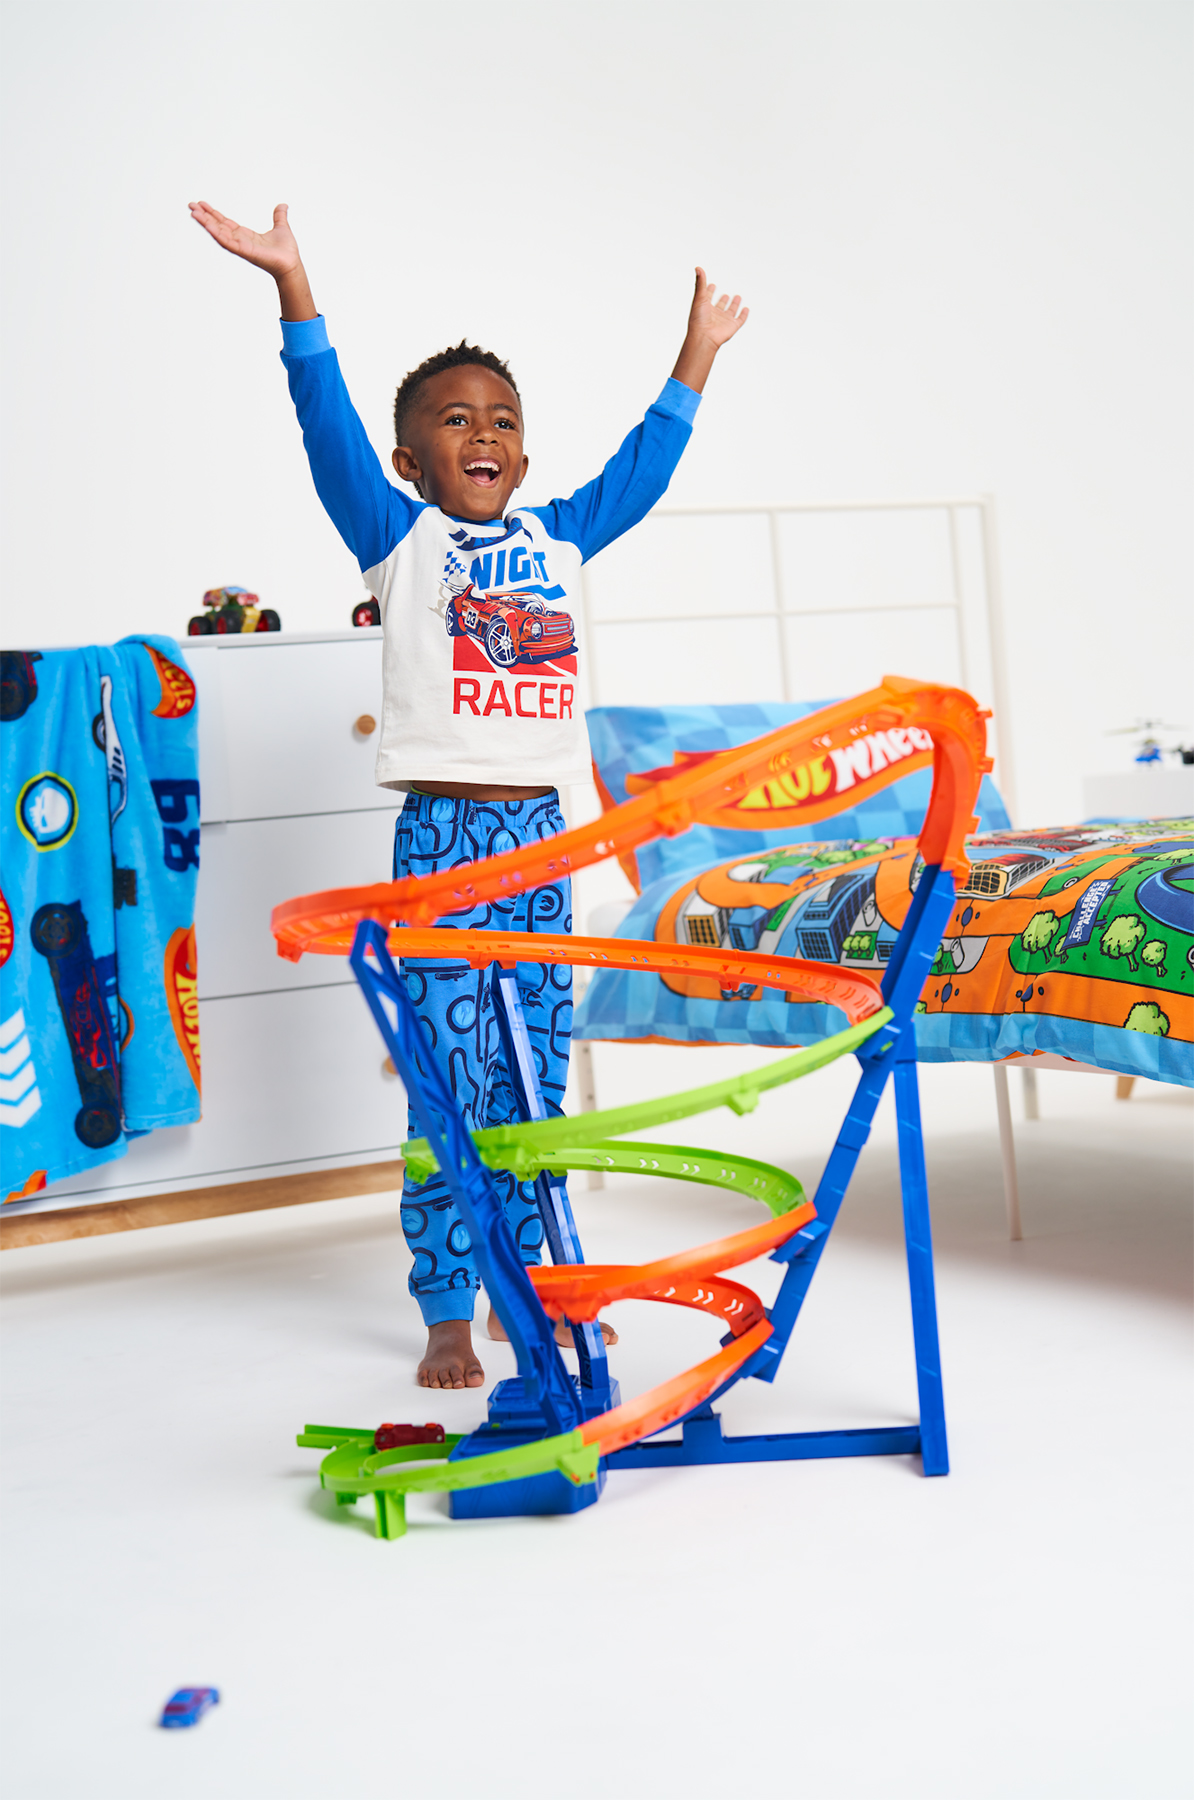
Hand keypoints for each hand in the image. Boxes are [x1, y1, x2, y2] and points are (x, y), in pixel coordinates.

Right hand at [188, 200, 300, 277]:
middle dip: (204, 216)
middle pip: (218, 226)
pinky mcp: (244, 252)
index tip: (202, 204)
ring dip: (206, 223)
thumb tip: (283, 205)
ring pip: (219, 233)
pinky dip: (216, 233)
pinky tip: (207, 225)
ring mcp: (240, 247)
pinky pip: (227, 242)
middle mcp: (240, 241)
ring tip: (193, 213)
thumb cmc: (287, 251)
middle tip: (191, 205)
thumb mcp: (281, 227)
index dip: (213, 213)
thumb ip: (279, 216)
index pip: (225, 222)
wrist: (292, 264)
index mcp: (246, 235)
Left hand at [671, 266, 748, 394]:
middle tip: (724, 294)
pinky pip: (740, 320)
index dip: (708, 291)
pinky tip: (746, 309)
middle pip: (719, 305)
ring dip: (734, 305)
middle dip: (722, 300)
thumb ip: (700, 283)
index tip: (710, 285)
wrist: (704, 337)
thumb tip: (698, 268)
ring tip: (737, 297)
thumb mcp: (699, 297)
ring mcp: (723, 321)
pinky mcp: (732, 327)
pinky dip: (743, 315)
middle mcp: (714, 314)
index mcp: (704, 308)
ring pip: (730, 312)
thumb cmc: (698, 319)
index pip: (707, 297)